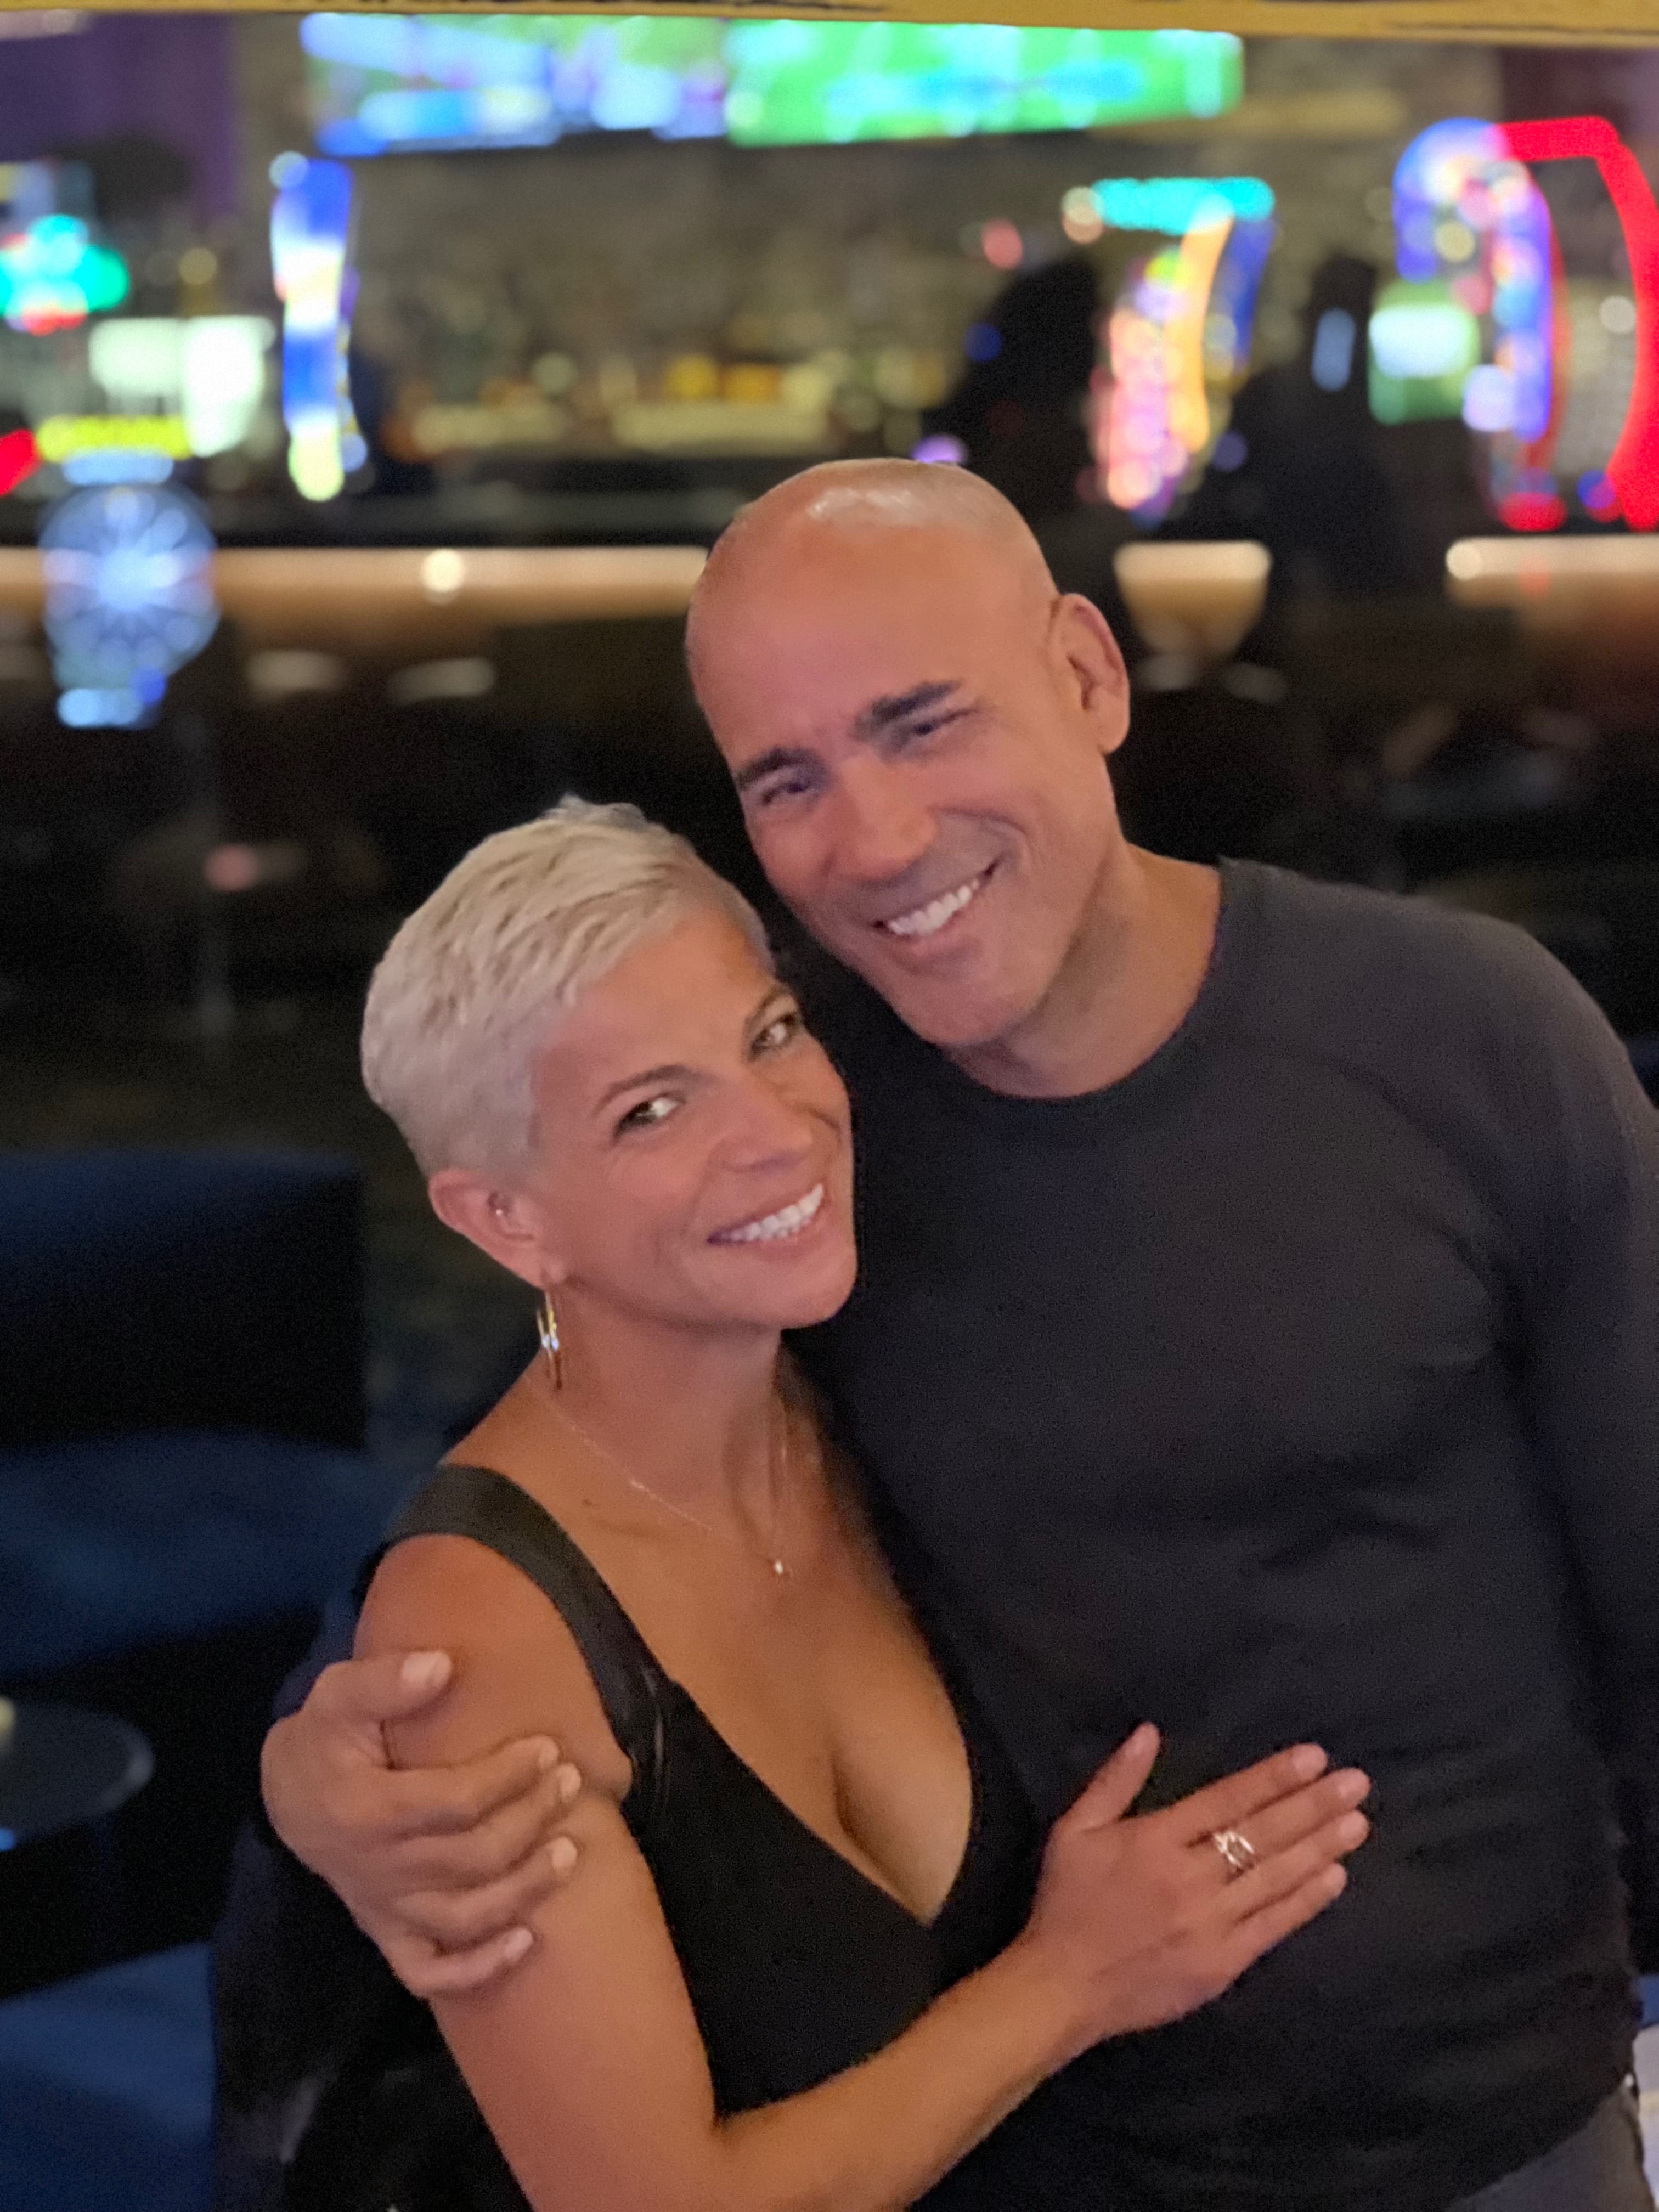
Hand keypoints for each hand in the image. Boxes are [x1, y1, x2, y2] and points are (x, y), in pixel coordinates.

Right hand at [260, 1649, 584, 1997]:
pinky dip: (477, 1969)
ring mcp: (381, 1909)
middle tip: (571, 1784)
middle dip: (530, 1821)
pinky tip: (525, 1942)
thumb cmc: (326, 1737)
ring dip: (523, 1890)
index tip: (549, 1748)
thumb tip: (443, 1665)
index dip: (507, 1777)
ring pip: (462, 1919)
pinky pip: (428, 1972)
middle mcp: (374, 1870)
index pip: (452, 1802)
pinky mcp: (385, 1933)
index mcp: (363, 1810)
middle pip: (470, 1859)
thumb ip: (386, 1679)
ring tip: (570, 1852)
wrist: (287, 1795)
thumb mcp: (339, 1693)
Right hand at [1020, 1728, 1369, 2056]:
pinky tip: (1334, 1876)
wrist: (1062, 1988)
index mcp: (1154, 1840)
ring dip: (1320, 1848)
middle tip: (1357, 1783)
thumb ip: (1115, 1779)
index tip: (1314, 1757)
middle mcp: (1189, 1878)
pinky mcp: (1223, 1964)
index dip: (1272, 1778)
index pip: (1226, 1800)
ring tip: (1357, 1822)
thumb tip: (1150, 1731)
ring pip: (1275, 1878)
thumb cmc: (1068, 1901)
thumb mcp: (1074, 1829)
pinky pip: (1273, 1926)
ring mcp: (1210, 1924)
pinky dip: (1306, 1900)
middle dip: (1313, 1806)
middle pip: (1261, 1835)